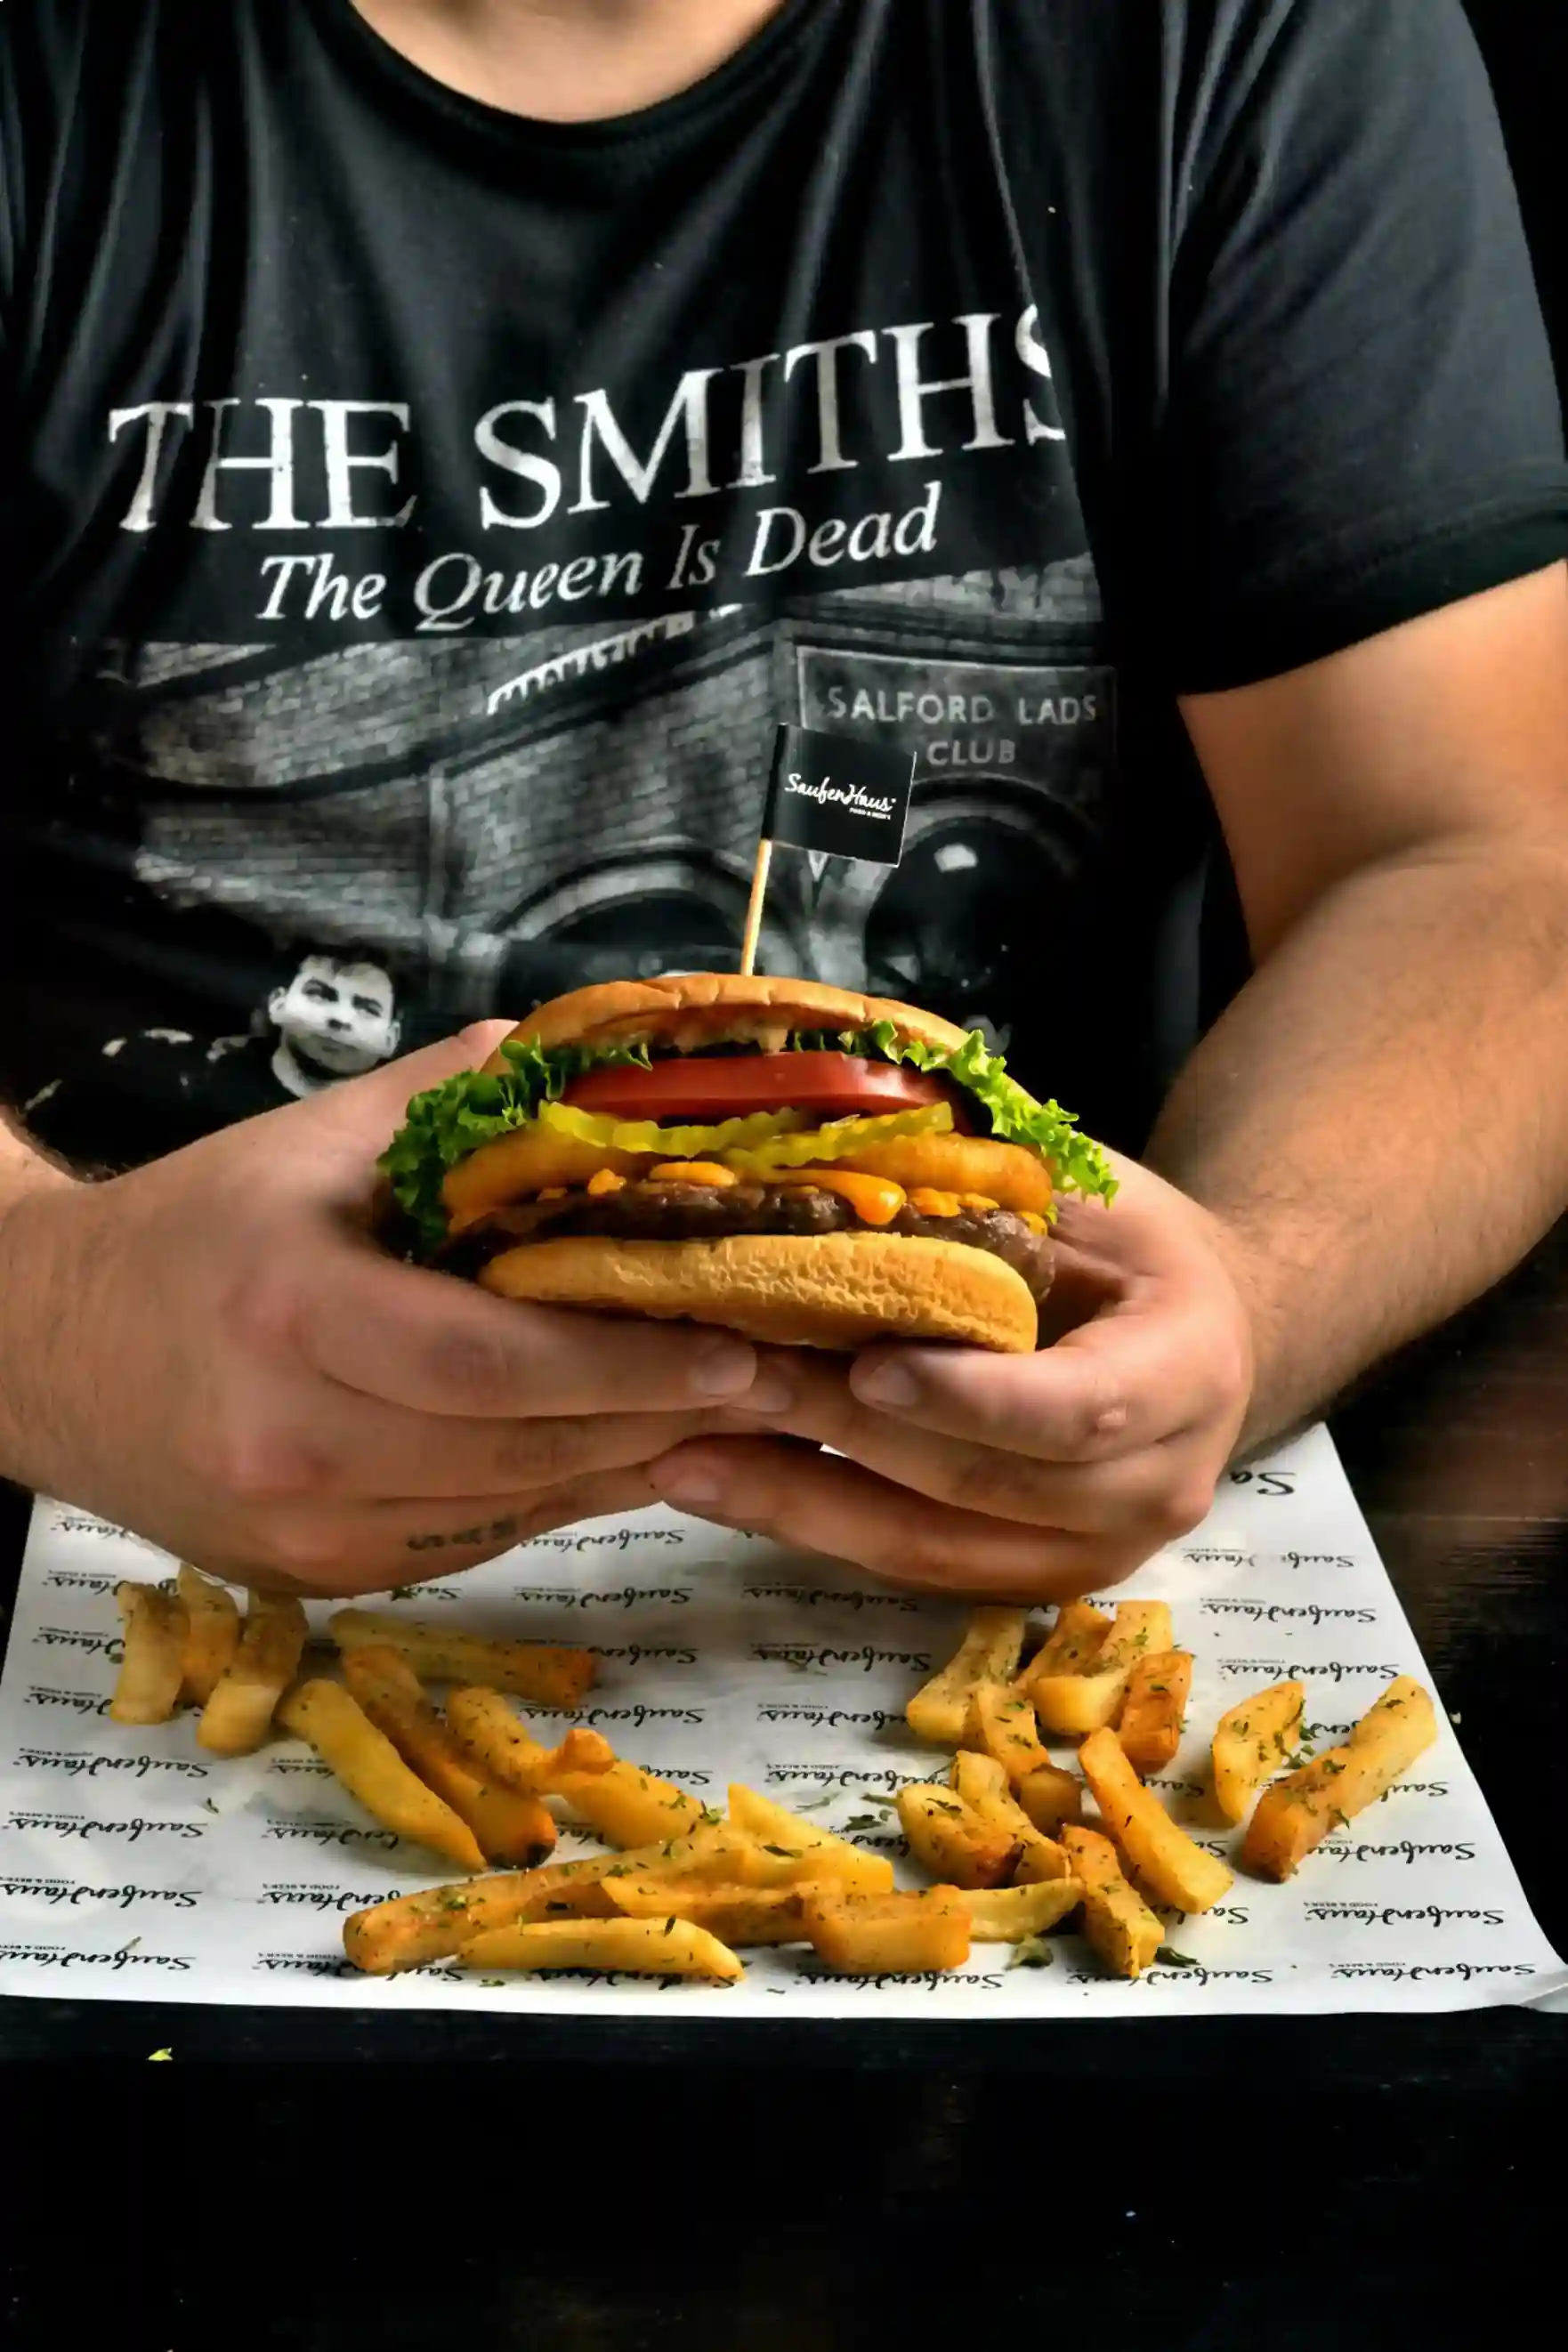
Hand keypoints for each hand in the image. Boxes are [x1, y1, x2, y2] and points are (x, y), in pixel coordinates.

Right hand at [0, 1027, 764, 1595]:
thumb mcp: (316, 1139)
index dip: (629, 1363)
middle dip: (664, 1417)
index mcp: (294, 1313)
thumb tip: (608, 1071)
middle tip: (778, 1381)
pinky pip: (477, 1539)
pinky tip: (623, 1446)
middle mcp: (296, 1443)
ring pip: (516, 1509)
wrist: (45, 1351)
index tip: (740, 1347)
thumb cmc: (195, 1227)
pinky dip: (557, 1494)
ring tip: (727, 1413)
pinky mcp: (317, 1578)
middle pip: (524, 1448)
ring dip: (628, 1461)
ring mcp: (305, 1532)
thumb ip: (463, 1100)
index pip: (495, 1363)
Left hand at [647, 1152, 1255, 1601]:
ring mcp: (1096, 1553)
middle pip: (983, 1483)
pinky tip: (723, 1484)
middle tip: (727, 1382)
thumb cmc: (1136, 1246)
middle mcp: (1157, 1486)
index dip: (970, 1398)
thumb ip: (1000, 1184)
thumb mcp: (1095, 1192)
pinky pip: (912, 1569)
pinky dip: (814, 1525)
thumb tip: (855, 1124)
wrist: (1207, 1336)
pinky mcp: (1032, 1583)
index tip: (865, 1366)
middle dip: (843, 1436)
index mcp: (1186, 1372)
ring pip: (932, 1548)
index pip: (1077, 1409)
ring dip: (801, 1501)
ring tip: (683, 1458)